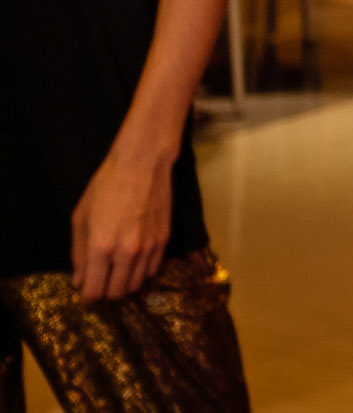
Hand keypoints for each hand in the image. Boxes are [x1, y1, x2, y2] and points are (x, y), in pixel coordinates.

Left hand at [71, 143, 173, 300]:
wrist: (142, 165)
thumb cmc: (105, 187)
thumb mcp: (80, 218)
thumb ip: (78, 253)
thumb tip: (79, 280)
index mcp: (101, 247)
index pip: (95, 291)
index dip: (87, 296)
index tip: (85, 292)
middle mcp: (127, 253)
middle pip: (117, 293)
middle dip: (106, 291)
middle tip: (101, 280)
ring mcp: (149, 248)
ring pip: (137, 284)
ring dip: (125, 282)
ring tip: (118, 271)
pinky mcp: (164, 240)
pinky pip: (153, 270)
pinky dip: (142, 271)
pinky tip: (135, 260)